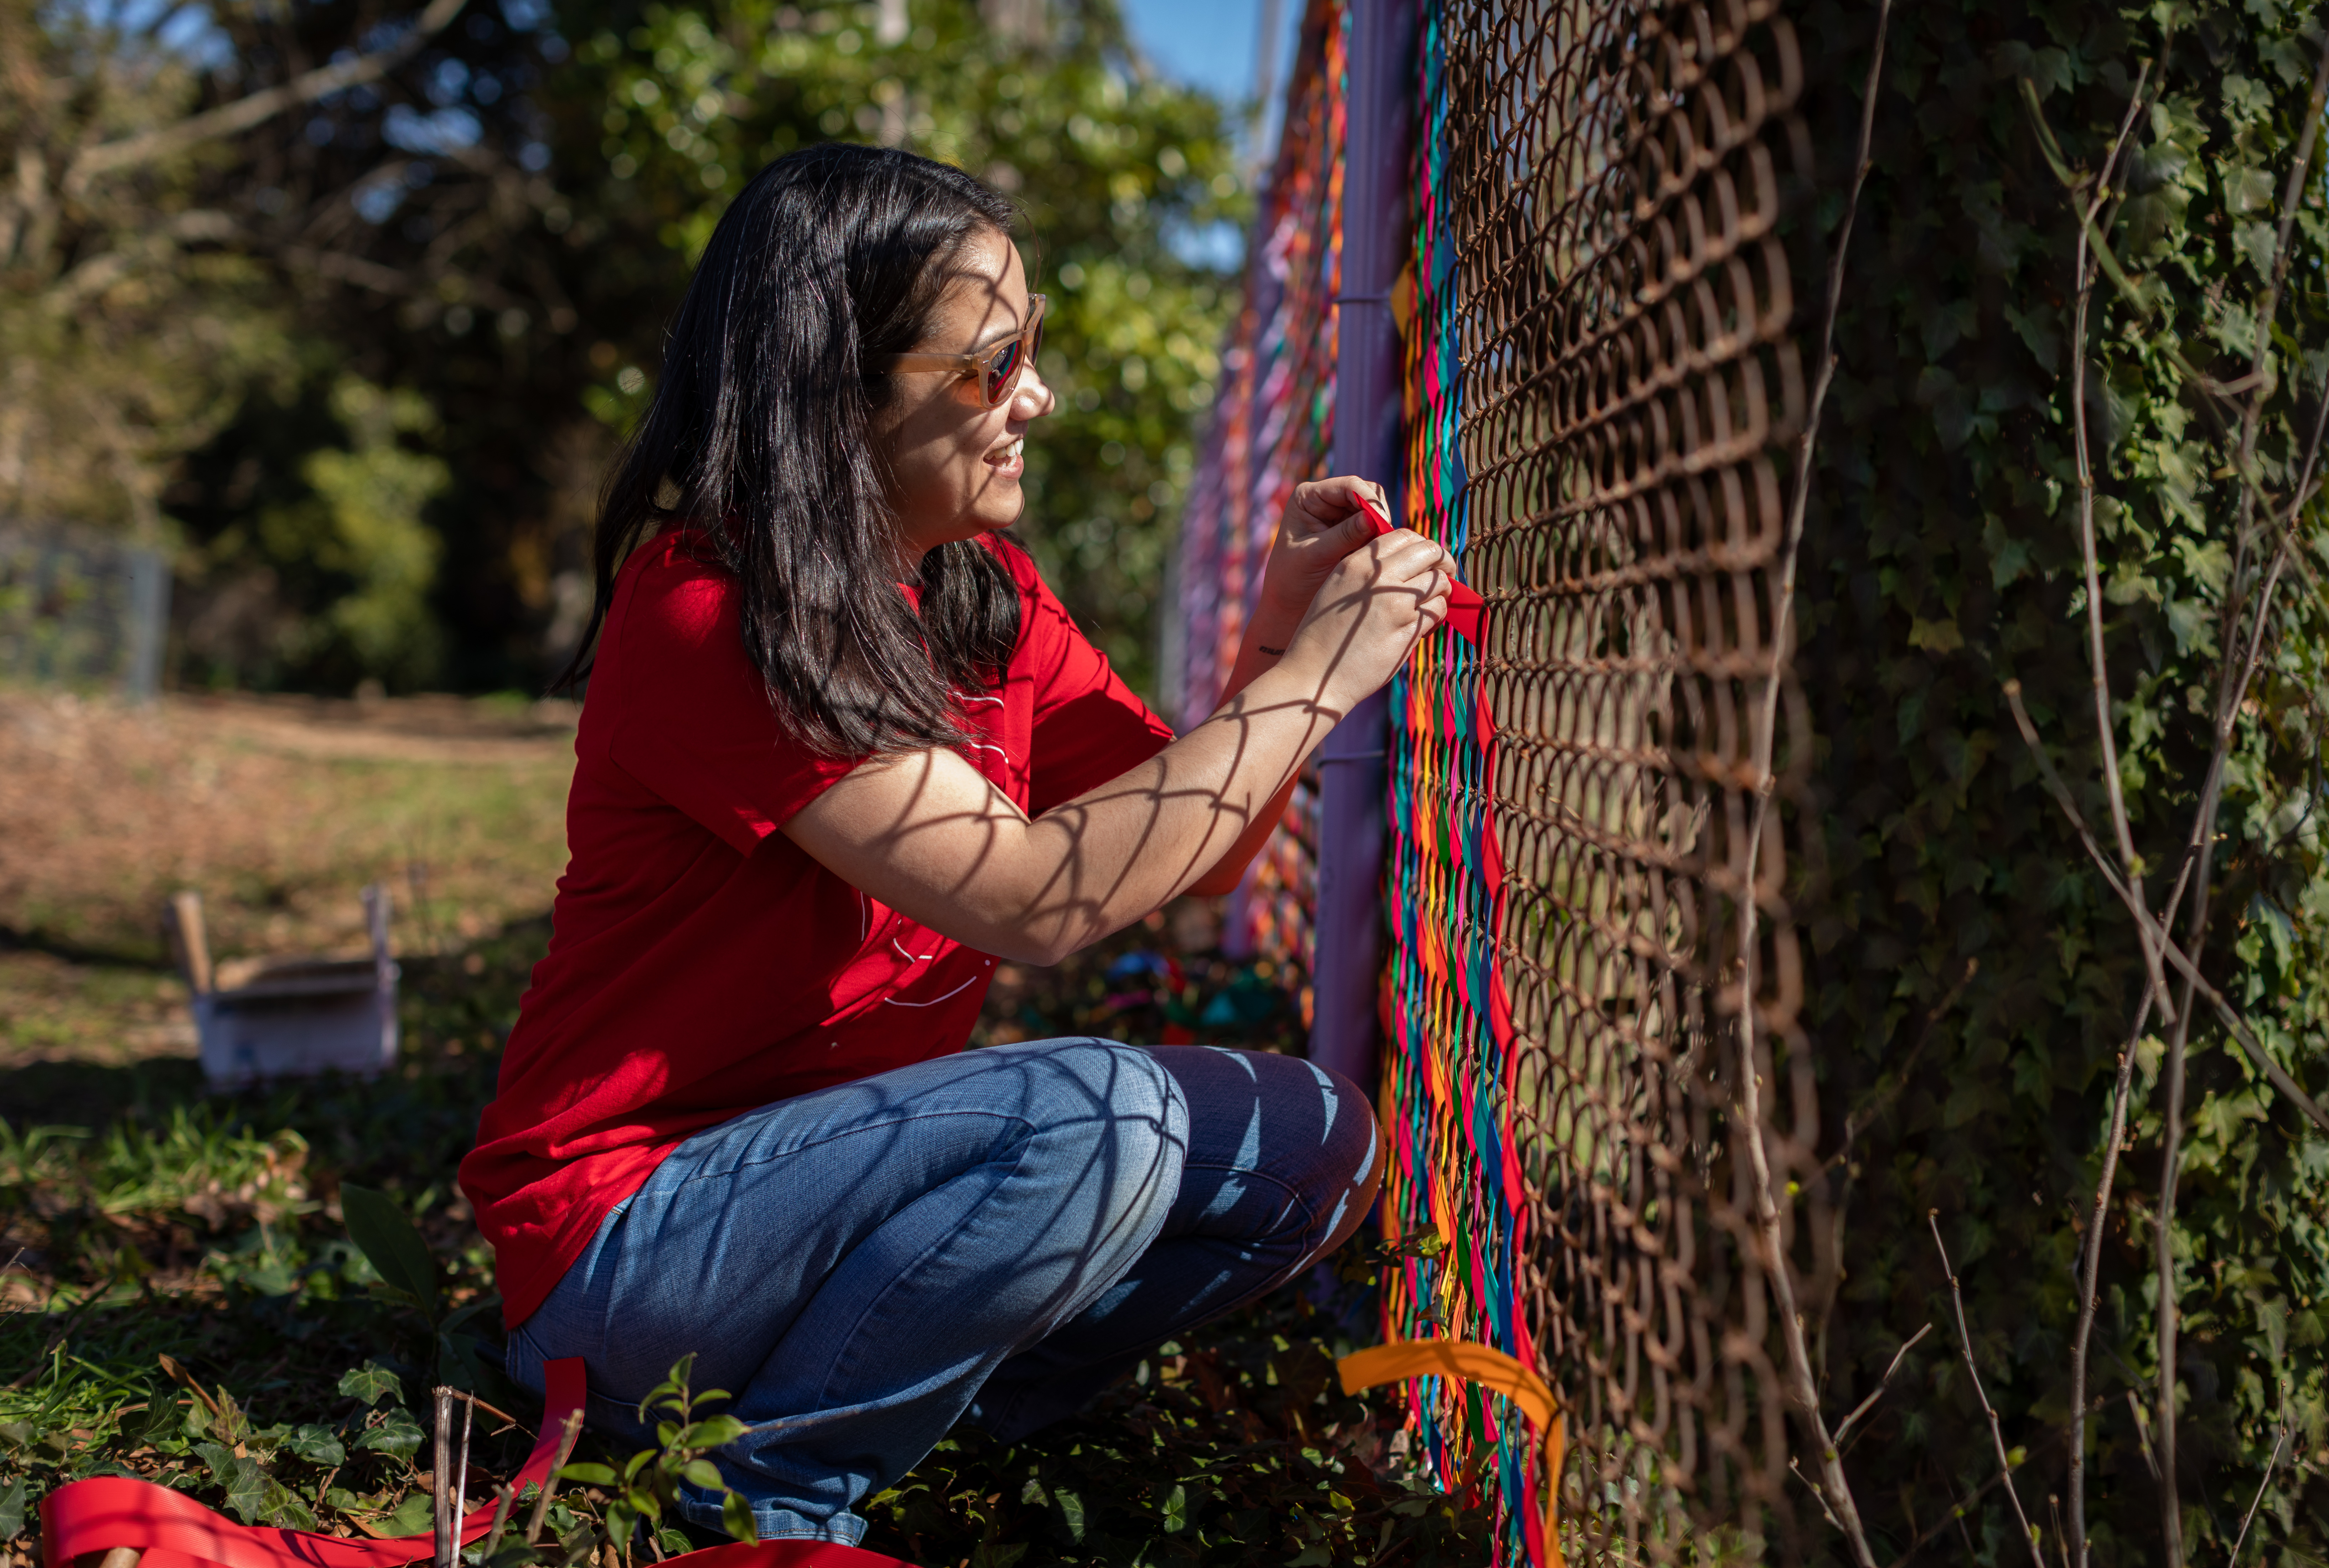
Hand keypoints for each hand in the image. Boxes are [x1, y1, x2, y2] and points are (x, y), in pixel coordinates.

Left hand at [1257, 476, 1391, 620]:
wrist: (1288, 603)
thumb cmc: (1291, 578)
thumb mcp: (1315, 555)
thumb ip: (1344, 535)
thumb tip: (1373, 519)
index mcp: (1308, 497)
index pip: (1348, 486)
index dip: (1369, 502)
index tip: (1383, 525)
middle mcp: (1325, 500)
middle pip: (1366, 493)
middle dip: (1378, 514)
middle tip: (1385, 540)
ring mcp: (1339, 516)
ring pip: (1374, 510)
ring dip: (1380, 528)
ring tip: (1378, 551)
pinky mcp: (1350, 533)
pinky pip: (1374, 529)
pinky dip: (1379, 539)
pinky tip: (1376, 556)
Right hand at [1282, 526, 1450, 710]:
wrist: (1315, 674)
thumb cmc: (1324, 634)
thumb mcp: (1337, 587)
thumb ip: (1368, 571)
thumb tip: (1408, 562)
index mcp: (1358, 562)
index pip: (1405, 536)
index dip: (1423, 547)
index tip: (1427, 560)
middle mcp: (1378, 577)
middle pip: (1430, 553)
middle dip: (1443, 563)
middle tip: (1445, 575)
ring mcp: (1396, 603)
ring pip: (1440, 582)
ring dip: (1442, 592)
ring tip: (1431, 604)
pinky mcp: (1408, 629)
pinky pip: (1438, 611)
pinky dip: (1438, 615)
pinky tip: (1426, 624)